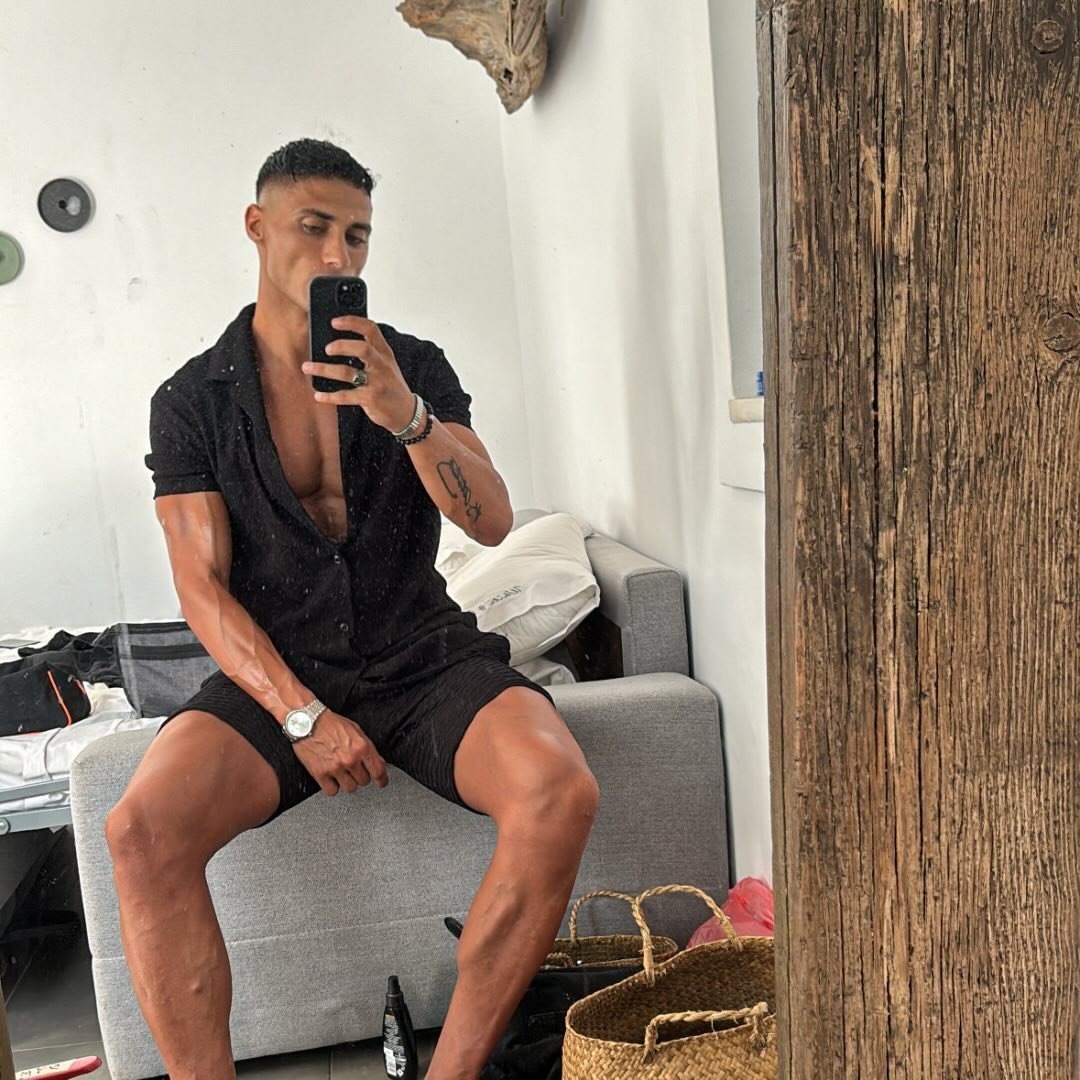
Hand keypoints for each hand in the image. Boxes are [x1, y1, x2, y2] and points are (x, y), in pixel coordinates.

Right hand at [290, 709, 388, 795]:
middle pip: (364, 781)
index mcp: (361, 747)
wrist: (306, 722)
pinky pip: (332, 791)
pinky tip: (331, 778)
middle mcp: (350, 759)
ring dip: (347, 782)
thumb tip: (378, 762)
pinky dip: (332, 787)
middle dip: (360, 776)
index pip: (378, 770)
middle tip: (353, 769)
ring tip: (341, 772)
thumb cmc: (330, 723)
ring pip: (350, 788)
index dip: (382, 780)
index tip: (381, 783)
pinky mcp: (320, 774)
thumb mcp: (355, 730)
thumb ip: (367, 747)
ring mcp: (335, 768)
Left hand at [302, 316, 416, 432]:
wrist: (406, 413)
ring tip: (307, 367)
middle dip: (342, 346)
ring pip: (348, 372)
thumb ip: (369, 352)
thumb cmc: (391, 386)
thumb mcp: (386, 365)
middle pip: (362, 348)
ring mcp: (377, 383)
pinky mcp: (370, 399)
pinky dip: (329, 396)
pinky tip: (318, 395)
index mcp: (384, 353)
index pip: (371, 329)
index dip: (352, 322)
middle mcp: (382, 365)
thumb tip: (337, 343)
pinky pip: (345, 396)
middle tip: (326, 348)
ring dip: (324, 369)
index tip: (334, 321)